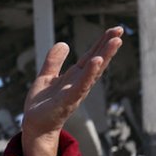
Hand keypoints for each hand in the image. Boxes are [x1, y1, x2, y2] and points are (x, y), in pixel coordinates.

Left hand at [20, 27, 122, 155]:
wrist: (34, 126)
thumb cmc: (42, 105)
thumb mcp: (46, 77)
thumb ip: (54, 62)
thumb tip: (64, 44)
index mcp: (74, 76)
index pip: (91, 56)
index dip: (102, 42)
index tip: (115, 29)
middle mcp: (79, 83)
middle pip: (96, 61)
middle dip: (108, 46)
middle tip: (120, 30)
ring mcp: (75, 92)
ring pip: (93, 72)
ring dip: (105, 56)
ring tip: (115, 41)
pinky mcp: (67, 101)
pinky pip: (80, 86)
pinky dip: (89, 74)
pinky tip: (96, 62)